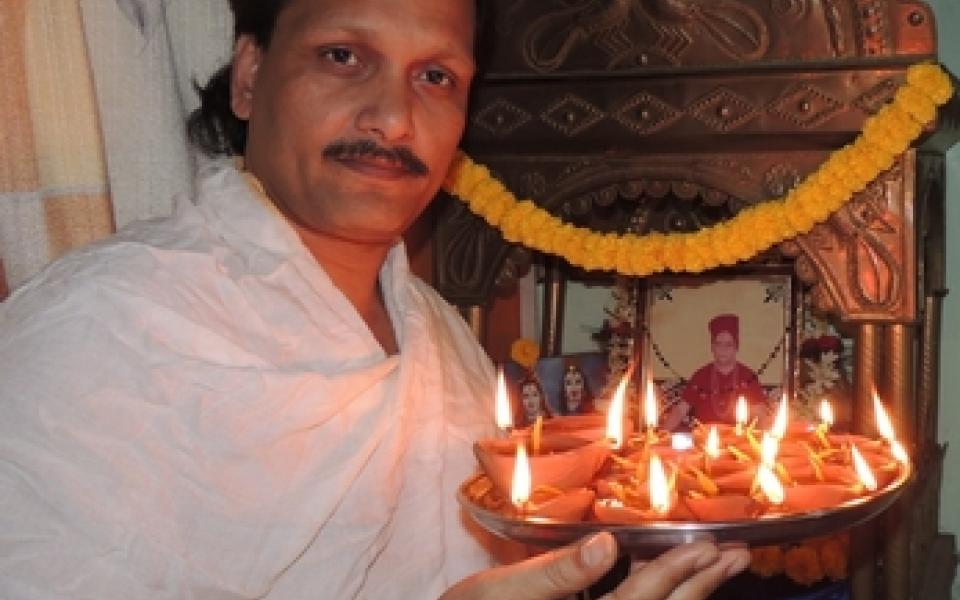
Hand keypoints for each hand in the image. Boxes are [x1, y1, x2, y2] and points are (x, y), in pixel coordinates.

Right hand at [441, 532, 749, 599]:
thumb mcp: (500, 593)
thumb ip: (556, 572)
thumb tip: (608, 543)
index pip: (639, 599)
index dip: (678, 571)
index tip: (712, 545)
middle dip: (701, 587)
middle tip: (738, 556)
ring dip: (690, 598)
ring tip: (721, 569)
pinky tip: (673, 591)